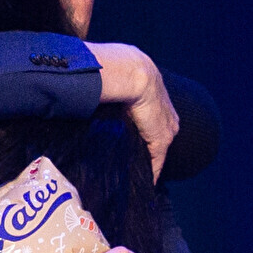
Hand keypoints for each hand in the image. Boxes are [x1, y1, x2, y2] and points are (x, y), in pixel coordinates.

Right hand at [90, 42, 174, 179]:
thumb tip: (85, 87)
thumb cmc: (116, 68)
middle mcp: (167, 115)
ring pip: (157, 152)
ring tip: (134, 177)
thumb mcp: (116, 76)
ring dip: (146, 163)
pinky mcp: (161, 140)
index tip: (132, 143)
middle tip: (132, 165)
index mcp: (157, 97)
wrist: (129, 71)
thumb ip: (107, 87)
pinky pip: (156, 163)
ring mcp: (166, 128)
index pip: (151, 120)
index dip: (142, 131)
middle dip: (147, 150)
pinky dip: (149, 174)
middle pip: (158, 137)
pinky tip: (141, 185)